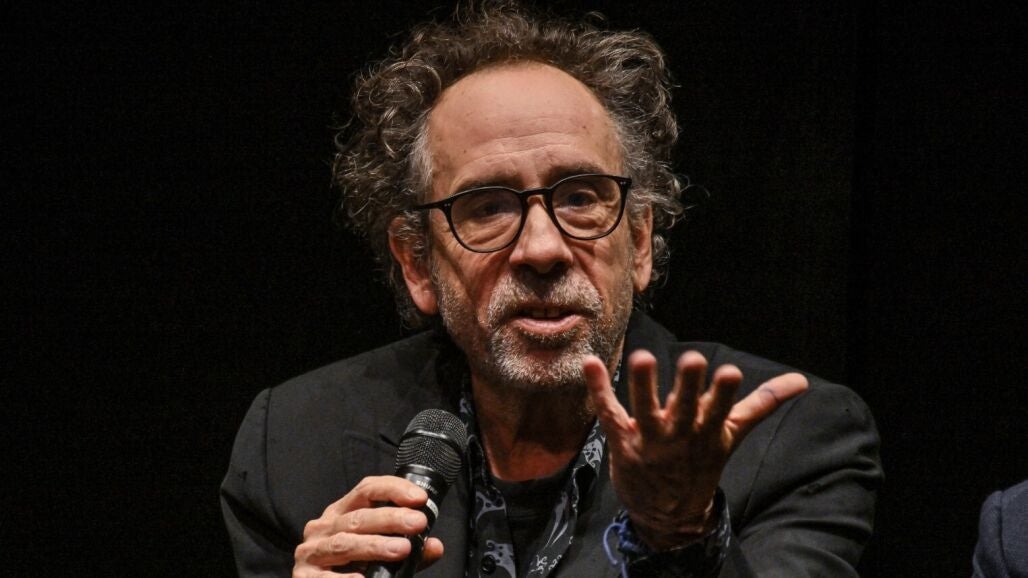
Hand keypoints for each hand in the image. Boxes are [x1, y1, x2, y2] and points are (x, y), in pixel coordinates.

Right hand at [292, 475, 444, 576]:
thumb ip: (410, 550)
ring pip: (344, 544)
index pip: (367, 490)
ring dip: (375, 546)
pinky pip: (326, 577)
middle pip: (358, 517)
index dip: (394, 489)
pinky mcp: (303, 577)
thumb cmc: (353, 567)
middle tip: (418, 523)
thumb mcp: (381, 553)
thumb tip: (434, 546)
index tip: (419, 498)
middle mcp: (323, 527)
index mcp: (342, 513)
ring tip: (401, 549)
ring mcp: (311, 552)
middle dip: (391, 519)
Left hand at [584, 350, 807, 550]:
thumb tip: (802, 381)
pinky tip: (590, 364)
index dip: (723, 393)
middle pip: (684, 408)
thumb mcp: (732, 433)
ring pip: (645, 409)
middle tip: (692, 360)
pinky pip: (609, 412)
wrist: (669, 512)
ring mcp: (649, 439)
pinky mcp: (622, 440)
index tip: (729, 372)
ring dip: (644, 385)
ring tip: (641, 357)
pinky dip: (599, 388)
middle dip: (688, 386)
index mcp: (709, 430)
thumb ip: (763, 403)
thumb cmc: (701, 460)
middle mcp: (680, 435)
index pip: (719, 409)